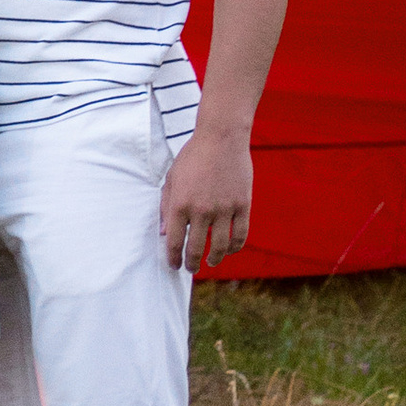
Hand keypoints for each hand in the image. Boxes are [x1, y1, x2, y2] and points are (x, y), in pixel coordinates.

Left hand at [159, 123, 251, 270]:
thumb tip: (164, 234)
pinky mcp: (242, 205)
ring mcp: (223, 208)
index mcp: (180, 203)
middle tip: (191, 268)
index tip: (174, 265)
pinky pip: (240, 235)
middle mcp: (201, 209)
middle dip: (191, 263)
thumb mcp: (172, 178)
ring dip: (214, 260)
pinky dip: (235, 247)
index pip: (174, 240)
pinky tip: (229, 250)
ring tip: (210, 262)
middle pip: (196, 248)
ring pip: (220, 247)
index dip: (173, 257)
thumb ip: (166, 206)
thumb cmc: (193, 156)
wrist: (220, 137)